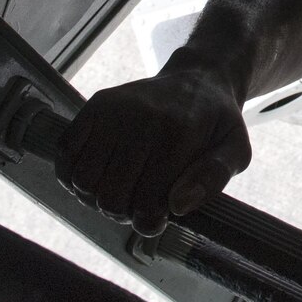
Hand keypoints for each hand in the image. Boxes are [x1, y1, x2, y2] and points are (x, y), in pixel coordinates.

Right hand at [60, 66, 250, 235]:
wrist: (198, 79)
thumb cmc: (216, 124)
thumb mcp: (236, 150)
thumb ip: (213, 178)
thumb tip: (177, 205)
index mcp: (178, 134)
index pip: (146, 205)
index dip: (149, 222)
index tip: (159, 216)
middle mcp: (140, 120)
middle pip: (109, 197)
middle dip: (122, 212)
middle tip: (138, 202)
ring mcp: (112, 110)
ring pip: (82, 180)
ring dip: (95, 195)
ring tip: (118, 188)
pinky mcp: (94, 105)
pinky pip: (65, 154)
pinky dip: (74, 173)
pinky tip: (99, 173)